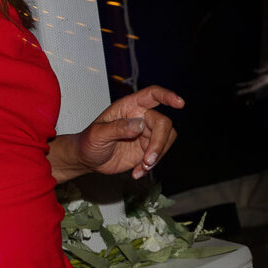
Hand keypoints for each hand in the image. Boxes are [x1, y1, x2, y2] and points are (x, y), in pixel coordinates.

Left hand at [67, 85, 183, 179]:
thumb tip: (139, 124)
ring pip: (166, 139)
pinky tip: (137, 173)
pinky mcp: (147, 148)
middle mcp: (140, 117)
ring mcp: (145, 133)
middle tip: (148, 161)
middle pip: (163, 123)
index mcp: (128, 107)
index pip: (151, 95)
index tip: (179, 103)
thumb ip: (117, 128)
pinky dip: (151, 166)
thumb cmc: (88, 142)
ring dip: (158, 155)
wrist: (87, 159)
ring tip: (142, 167)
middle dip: (159, 143)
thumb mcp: (97, 135)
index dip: (167, 96)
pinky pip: (159, 154)